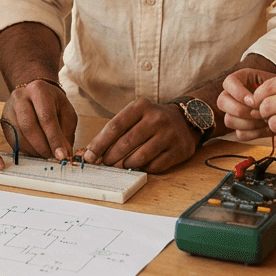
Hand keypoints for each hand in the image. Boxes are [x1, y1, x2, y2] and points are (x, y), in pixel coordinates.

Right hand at [2, 78, 76, 159]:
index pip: (46, 117)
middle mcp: (20, 97)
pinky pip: (13, 141)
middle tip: (52, 157)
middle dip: (43, 147)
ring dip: (34, 151)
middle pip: (29, 127)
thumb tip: (64, 154)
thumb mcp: (66, 113)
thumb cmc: (53, 104)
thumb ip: (66, 133)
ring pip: (19, 136)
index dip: (54, 139)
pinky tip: (36, 151)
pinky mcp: (4, 121)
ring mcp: (9, 109)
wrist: (35, 94)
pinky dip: (26, 150)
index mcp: (39, 90)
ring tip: (46, 155)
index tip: (61, 155)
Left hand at [82, 98, 198, 172]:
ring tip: (122, 164)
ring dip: (126, 164)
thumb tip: (90, 151)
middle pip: (126, 143)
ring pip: (140, 157)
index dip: (100, 143)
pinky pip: (155, 166)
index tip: (89, 155)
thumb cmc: (152, 120)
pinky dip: (144, 168)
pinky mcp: (178, 150)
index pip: (115, 126)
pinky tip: (140, 165)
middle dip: (110, 157)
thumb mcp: (135, 115)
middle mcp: (156, 119)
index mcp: (141, 106)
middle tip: (104, 163)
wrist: (185, 120)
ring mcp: (169, 135)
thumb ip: (115, 130)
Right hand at [218, 67, 275, 140]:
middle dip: (241, 110)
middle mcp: (232, 95)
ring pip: (228, 120)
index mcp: (240, 79)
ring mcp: (234, 112)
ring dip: (248, 123)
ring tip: (265, 121)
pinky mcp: (241, 127)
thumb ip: (265, 89)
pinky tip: (266, 129)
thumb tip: (254, 104)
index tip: (254, 101)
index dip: (238, 93)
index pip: (228, 82)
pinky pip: (239, 134)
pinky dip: (254, 134)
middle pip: (222, 102)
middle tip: (259, 113)